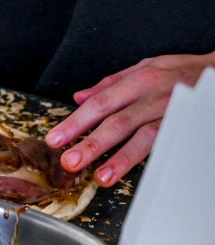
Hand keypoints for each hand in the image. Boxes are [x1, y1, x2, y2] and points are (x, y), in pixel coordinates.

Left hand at [45, 52, 214, 186]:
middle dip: (91, 143)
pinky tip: (142, 173)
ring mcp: (173, 113)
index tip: (55, 139)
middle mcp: (154, 96)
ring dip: (121, 158)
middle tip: (69, 161)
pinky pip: (169, 144)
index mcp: (139, 80)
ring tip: (102, 177)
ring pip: (144, 136)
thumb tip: (79, 97)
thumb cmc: (183, 70)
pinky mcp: (188, 126)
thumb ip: (111, 84)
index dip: (76, 122)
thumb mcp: (146, 67)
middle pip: (117, 122)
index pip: (100, 104)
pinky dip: (154, 158)